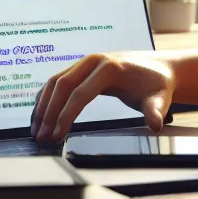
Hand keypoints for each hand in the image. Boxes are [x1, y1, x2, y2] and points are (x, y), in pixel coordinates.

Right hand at [31, 52, 172, 143]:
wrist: (158, 68)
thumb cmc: (157, 84)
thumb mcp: (160, 98)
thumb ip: (156, 111)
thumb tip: (155, 125)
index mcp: (109, 67)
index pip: (80, 93)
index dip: (66, 115)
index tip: (57, 135)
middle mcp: (93, 61)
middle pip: (61, 86)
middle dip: (48, 113)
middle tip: (41, 137)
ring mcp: (84, 63)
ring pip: (54, 83)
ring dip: (43, 106)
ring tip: (36, 131)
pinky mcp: (81, 69)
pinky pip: (57, 82)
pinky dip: (46, 99)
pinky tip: (40, 116)